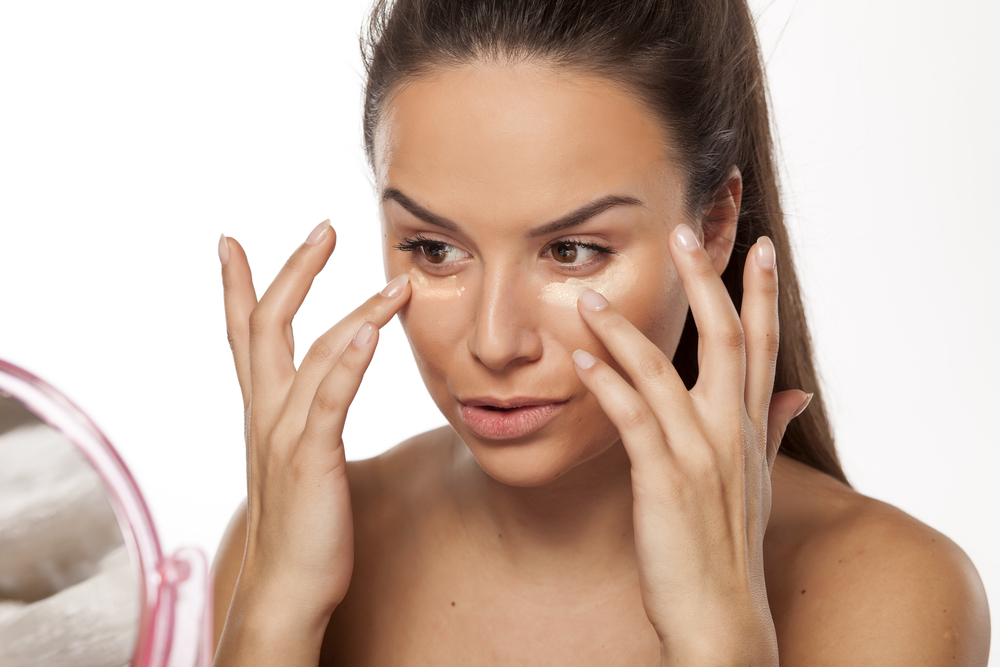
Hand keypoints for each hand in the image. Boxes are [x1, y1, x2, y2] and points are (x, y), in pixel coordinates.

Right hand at [216, 221, 409, 661]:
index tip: (230, 241)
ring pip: (315, 354)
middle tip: (323, 228)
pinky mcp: (310, 459)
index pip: (244, 335)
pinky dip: (349, 361)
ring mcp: (285, 434)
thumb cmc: (301, 524)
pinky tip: (372, 330)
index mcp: (263, 410)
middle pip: (267, 324)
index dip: (234, 286)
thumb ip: (306, 421)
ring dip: (357, 311)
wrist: (286, 586)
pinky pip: (329, 400)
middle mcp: (266, 413)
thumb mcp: (298, 460)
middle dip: (294, 272)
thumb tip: (321, 400)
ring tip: (396, 282)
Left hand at [571, 223, 808, 665]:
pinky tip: (581, 360)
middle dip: (705, 281)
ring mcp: (700, 454)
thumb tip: (799, 394)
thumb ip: (772, 430)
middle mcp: (732, 432)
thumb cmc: (730, 544)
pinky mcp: (665, 480)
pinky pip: (632, 418)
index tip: (760, 245)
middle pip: (725, 338)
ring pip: (665, 373)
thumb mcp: (760, 481)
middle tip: (683, 231)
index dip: (763, 292)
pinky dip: (607, 384)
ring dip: (626, 331)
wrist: (720, 614)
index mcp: (751, 427)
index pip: (764, 344)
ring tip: (591, 298)